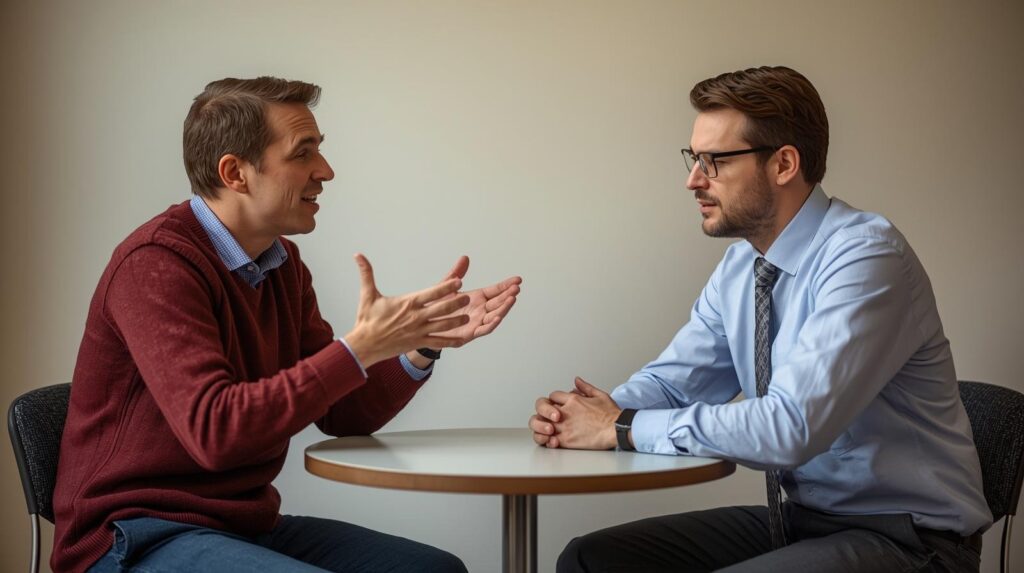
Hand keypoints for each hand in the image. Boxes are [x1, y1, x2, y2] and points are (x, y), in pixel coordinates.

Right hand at [344, 254, 471, 367]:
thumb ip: (366, 273)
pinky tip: (461, 340)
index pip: (431, 293)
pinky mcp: (417, 343)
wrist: (364, 345)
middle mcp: (416, 317)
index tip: (458, 281)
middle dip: (456, 302)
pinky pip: (438, 343)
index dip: (446, 287)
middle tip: (467, 297)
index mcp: (408, 303)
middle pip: (442, 308)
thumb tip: (358, 255)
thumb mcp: (367, 294)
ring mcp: (418, 331)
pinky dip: (450, 342)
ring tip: (467, 316)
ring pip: (443, 326)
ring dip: (457, 321)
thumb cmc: (367, 320)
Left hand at [427, 256, 521, 344]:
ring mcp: (477, 321)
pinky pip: (484, 329)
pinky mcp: (471, 333)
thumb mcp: (446, 286)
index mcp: (477, 298)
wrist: (426, 325)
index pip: (496, 290)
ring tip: (512, 299)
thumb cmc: (437, 306)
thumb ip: (456, 273)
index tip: (517, 280)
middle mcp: (480, 309)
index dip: (506, 285)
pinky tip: (497, 317)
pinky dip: (491, 324)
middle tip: (516, 288)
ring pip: (495, 315)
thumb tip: (464, 258)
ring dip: (504, 308)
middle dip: (508, 295)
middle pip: (498, 302)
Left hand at [531, 377, 621, 449]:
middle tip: (548, 416)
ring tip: (548, 430)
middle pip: (542, 406)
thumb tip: (577, 380)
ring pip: (542, 424)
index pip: (554, 395)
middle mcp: (566, 412)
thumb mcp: (599, 395)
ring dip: (542, 427)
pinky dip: (548, 440)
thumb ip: (585, 387)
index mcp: (573, 400)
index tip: (557, 406)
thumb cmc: (611, 415)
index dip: (554, 400)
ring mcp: (565, 426)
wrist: (617, 429)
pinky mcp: (567, 440)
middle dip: (543, 410)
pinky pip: (549, 440)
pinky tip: (552, 440)